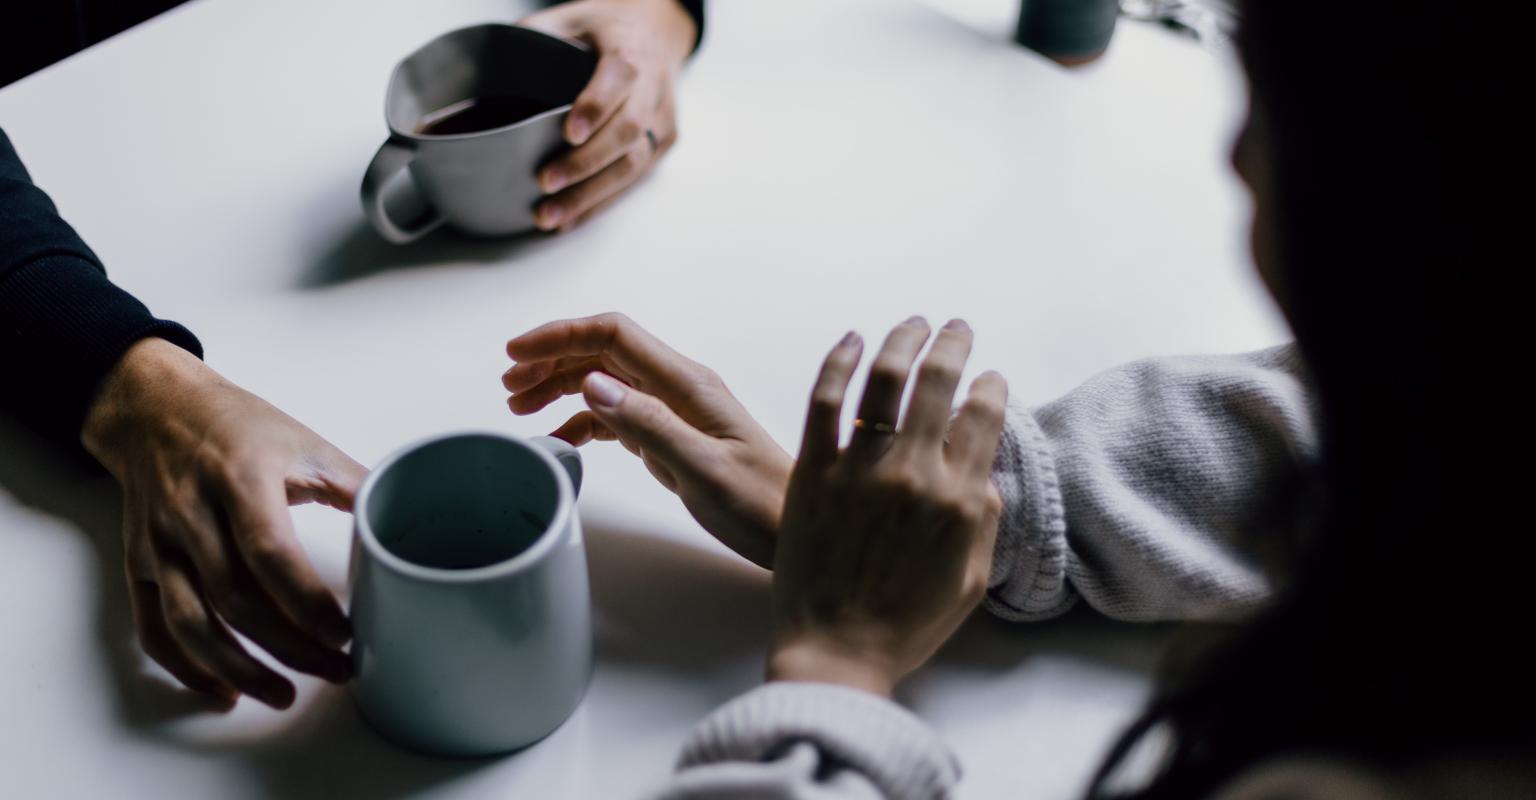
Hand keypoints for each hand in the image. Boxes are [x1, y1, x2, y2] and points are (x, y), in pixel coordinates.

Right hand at [81, 338, 364, 707]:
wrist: (155, 409)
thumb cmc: (238, 425)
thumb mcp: (304, 441)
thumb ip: (354, 483)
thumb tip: (406, 518)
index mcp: (240, 479)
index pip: (270, 553)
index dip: (307, 602)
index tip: (346, 633)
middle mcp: (192, 514)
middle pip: (236, 599)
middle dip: (291, 647)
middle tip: (338, 670)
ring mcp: (160, 544)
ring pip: (191, 624)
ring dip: (239, 668)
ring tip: (285, 694)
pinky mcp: (140, 564)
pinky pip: (153, 628)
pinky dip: (186, 667)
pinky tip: (224, 689)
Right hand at [504, 313, 789, 567]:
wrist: (794, 531)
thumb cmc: (759, 504)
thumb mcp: (702, 470)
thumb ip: (649, 426)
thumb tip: (593, 384)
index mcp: (687, 384)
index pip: (614, 336)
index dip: (561, 335)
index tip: (516, 352)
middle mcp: (679, 388)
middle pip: (603, 353)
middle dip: (552, 360)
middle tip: (509, 386)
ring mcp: (675, 412)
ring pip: (606, 382)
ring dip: (562, 387)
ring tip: (522, 408)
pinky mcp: (672, 438)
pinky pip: (618, 416)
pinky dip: (583, 422)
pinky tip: (561, 440)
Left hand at [519, 0, 696, 230]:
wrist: (658, 30)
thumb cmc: (609, 28)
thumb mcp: (572, 17)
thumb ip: (537, 36)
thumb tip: (487, 66)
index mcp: (630, 50)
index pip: (620, 77)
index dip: (596, 106)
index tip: (568, 133)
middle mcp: (653, 87)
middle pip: (627, 131)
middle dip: (585, 163)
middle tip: (545, 182)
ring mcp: (662, 119)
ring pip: (633, 164)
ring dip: (591, 195)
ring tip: (552, 215)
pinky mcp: (663, 143)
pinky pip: (635, 179)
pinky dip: (601, 202)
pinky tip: (572, 219)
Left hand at [767, 318, 1006, 697]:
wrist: (836, 652)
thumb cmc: (905, 625)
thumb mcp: (971, 579)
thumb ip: (983, 519)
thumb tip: (984, 471)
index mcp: (959, 500)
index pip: (984, 418)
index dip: (991, 388)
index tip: (990, 377)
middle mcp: (914, 474)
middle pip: (939, 383)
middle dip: (953, 345)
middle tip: (956, 328)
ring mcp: (859, 468)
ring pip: (884, 379)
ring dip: (904, 340)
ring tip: (913, 323)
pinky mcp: (812, 471)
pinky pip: (824, 400)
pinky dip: (839, 361)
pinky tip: (852, 339)